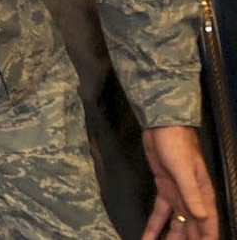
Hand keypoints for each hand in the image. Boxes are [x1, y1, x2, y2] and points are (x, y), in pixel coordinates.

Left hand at [141, 124, 218, 239]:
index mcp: (203, 197)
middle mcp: (193, 200)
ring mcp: (178, 195)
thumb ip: (191, 193)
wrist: (162, 127)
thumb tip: (201, 217)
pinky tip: (147, 237)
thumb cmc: (178, 146)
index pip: (208, 226)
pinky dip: (154, 226)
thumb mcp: (184, 169)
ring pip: (177, 225)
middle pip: (193, 229)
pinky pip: (160, 213)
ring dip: (171, 239)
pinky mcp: (163, 189)